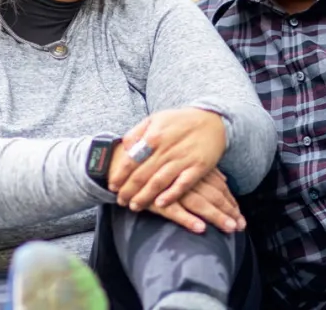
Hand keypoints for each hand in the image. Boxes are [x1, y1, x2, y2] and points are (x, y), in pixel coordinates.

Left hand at [109, 107, 226, 211]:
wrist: (213, 120)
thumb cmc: (181, 121)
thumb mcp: (156, 119)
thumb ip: (137, 132)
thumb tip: (124, 147)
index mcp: (154, 136)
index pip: (131, 160)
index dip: (120, 175)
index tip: (112, 185)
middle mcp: (167, 148)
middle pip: (142, 174)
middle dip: (128, 190)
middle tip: (120, 201)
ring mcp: (183, 159)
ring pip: (159, 182)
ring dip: (144, 197)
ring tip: (134, 206)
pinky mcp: (198, 167)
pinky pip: (182, 185)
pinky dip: (171, 195)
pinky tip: (160, 204)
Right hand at [144, 169, 245, 233]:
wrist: (124, 161)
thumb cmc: (158, 160)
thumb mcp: (183, 159)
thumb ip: (204, 169)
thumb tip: (225, 180)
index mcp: (194, 168)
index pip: (219, 186)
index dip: (231, 201)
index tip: (240, 214)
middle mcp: (187, 177)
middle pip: (214, 196)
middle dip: (229, 212)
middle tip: (241, 226)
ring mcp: (172, 189)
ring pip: (200, 204)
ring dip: (216, 217)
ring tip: (230, 228)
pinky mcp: (157, 200)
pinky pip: (175, 211)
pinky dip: (188, 220)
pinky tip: (200, 229)